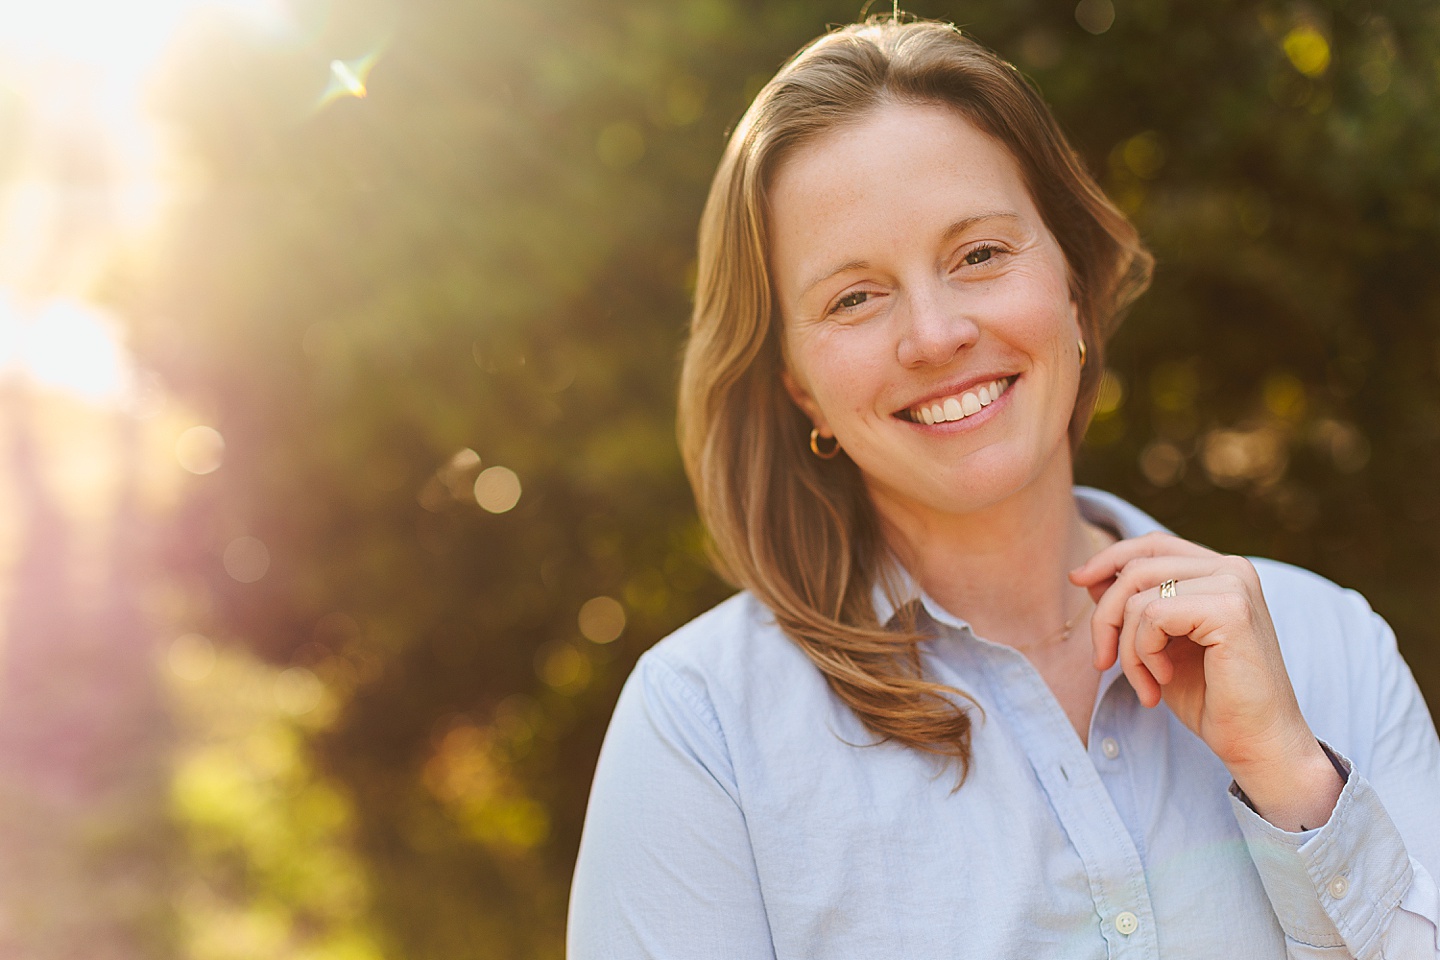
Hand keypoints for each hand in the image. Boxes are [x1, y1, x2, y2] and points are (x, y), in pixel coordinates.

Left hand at [1069, 532, 1342, 828]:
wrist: (1258, 743)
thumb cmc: (1211, 698)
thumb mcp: (1159, 644)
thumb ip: (1133, 606)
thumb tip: (1090, 576)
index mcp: (1220, 571)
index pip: (1152, 545)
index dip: (1110, 559)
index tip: (1078, 581)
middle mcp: (1232, 568)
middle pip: (1136, 568)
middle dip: (1106, 618)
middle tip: (1104, 662)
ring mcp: (1234, 584)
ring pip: (1138, 596)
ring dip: (1128, 648)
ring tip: (1146, 683)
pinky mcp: (1230, 609)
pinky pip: (1152, 616)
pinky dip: (1143, 654)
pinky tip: (1164, 679)